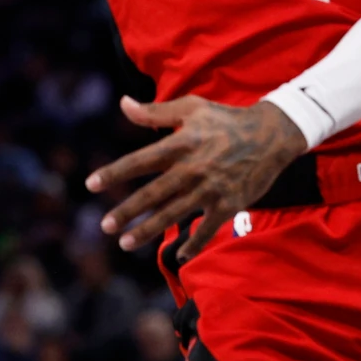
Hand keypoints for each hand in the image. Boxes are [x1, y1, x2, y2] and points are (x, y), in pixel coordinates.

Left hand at [85, 95, 307, 261]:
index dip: (115, 172)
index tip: (91, 184)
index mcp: (181, 143)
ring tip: (125, 243)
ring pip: (174, 214)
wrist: (270, 135)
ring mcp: (211, 188)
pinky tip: (179, 256)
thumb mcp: (190, 108)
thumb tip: (122, 103)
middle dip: (127, 211)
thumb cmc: (224, 119)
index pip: (140, 160)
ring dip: (148, 231)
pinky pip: (207, 228)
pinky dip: (194, 243)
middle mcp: (193, 168)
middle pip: (153, 194)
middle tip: (104, 226)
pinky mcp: (228, 204)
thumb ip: (154, 111)